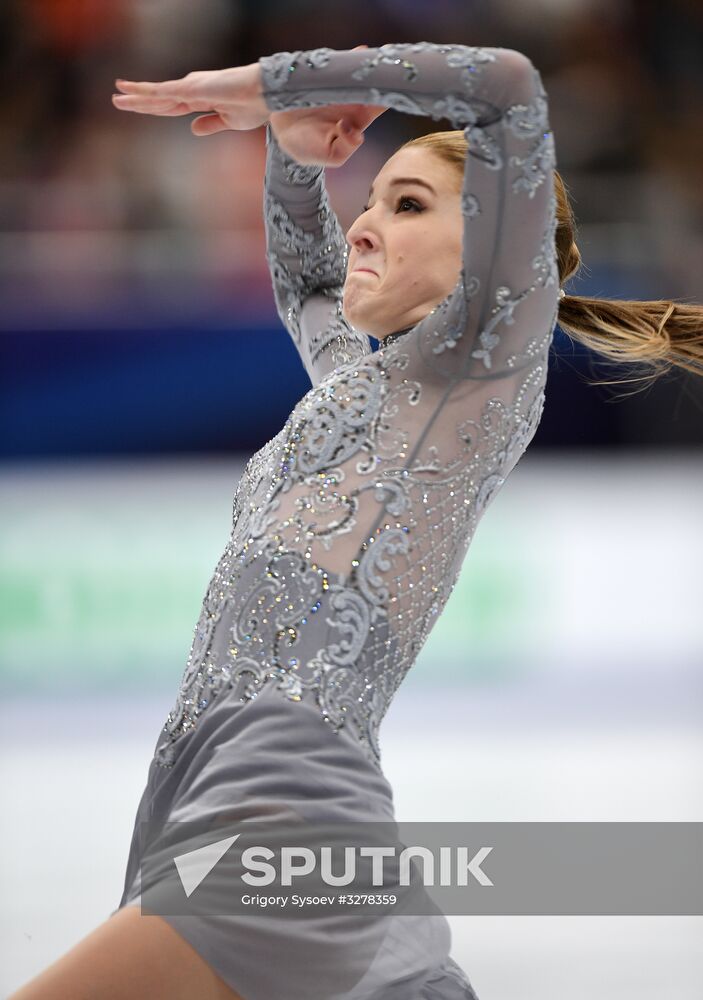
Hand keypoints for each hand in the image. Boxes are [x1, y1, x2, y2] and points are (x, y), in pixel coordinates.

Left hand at [111, 63, 268, 131]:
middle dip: (138, 101)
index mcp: (200, 99)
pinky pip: (164, 91)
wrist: (265, 95)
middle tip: (116, 99)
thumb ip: (210, 124)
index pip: (170, 106)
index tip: (137, 107)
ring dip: (136, 96)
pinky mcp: (192, 88)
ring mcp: (191, 88)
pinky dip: (147, 92)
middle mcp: (191, 90)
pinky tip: (132, 92)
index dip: (153, 107)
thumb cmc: (253, 106)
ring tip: (116, 95)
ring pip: (157, 94)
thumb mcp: (229, 121)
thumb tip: (192, 130)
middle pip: (159, 99)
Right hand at [269, 46, 386, 167]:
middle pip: (373, 84)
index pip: (378, 106)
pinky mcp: (325, 74)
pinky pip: (339, 63)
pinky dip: (350, 56)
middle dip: (385, 74)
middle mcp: (351, 100)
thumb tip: (356, 133)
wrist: (278, 127)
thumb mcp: (328, 156)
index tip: (396, 88)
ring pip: (358, 72)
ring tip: (381, 55)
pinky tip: (361, 50)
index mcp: (357, 120)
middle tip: (394, 64)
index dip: (388, 95)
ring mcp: (339, 85)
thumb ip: (345, 149)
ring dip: (369, 63)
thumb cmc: (304, 145)